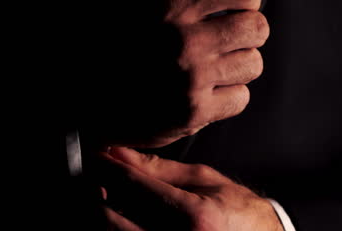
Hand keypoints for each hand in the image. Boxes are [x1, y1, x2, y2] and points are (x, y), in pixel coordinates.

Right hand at [80, 0, 269, 147]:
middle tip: (223, 46)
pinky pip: (240, 98)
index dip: (242, 6)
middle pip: (257, 28)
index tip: (227, 16)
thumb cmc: (116, 52)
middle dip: (245, 37)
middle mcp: (183, 36)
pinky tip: (203, 96)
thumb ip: (186, 6)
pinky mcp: (193, 110)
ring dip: (237, 69)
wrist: (84, 101)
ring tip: (210, 72)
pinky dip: (227, 99)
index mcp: (171, 3)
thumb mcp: (147, 11)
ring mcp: (190, 75)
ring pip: (253, 65)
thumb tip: (239, 3)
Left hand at [95, 147, 286, 230]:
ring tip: (100, 216)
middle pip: (108, 226)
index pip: (132, 187)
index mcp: (196, 218)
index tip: (94, 160)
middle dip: (90, 202)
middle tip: (88, 189)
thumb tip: (116, 153)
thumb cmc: (241, 217)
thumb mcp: (208, 182)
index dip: (105, 169)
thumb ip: (158, 169)